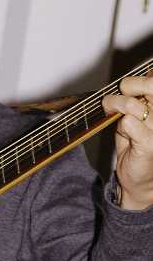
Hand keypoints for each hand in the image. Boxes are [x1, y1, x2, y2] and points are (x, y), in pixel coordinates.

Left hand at [102, 74, 152, 208]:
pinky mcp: (150, 143)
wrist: (141, 181)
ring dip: (115, 105)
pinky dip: (120, 124)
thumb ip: (138, 98)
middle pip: (151, 85)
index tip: (128, 86)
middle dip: (129, 85)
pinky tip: (123, 131)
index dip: (141, 79)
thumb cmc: (139, 147)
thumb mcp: (138, 118)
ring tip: (111, 110)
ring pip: (133, 104)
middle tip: (118, 94)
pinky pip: (128, 123)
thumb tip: (132, 78)